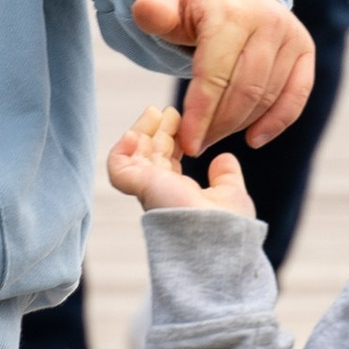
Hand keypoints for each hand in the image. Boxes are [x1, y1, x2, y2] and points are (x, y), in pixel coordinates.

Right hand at [107, 103, 252, 214]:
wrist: (219, 238)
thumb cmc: (227, 226)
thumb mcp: (230, 193)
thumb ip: (225, 176)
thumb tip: (224, 159)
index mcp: (178, 193)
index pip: (166, 160)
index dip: (171, 138)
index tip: (180, 121)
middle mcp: (160, 192)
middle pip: (148, 155)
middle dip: (156, 130)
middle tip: (168, 110)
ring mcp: (148, 190)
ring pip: (132, 156)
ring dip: (141, 131)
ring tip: (154, 112)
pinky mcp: (140, 187)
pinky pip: (117, 167)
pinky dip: (120, 149)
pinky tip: (133, 134)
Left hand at [131, 0, 313, 155]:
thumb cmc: (191, 1)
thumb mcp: (165, 0)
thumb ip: (154, 12)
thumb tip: (145, 10)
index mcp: (231, 13)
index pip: (215, 76)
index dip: (201, 115)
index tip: (188, 144)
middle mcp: (267, 22)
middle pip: (245, 91)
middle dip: (219, 126)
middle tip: (197, 145)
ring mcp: (290, 34)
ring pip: (268, 96)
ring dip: (240, 125)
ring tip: (213, 136)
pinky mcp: (304, 48)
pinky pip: (296, 94)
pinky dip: (278, 121)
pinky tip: (254, 139)